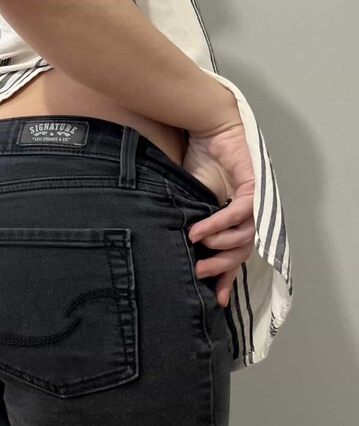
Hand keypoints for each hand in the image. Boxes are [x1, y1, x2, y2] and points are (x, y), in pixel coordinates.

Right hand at [182, 118, 255, 307]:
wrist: (207, 126)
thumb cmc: (199, 158)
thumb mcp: (190, 197)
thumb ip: (188, 218)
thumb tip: (171, 244)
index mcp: (235, 219)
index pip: (236, 255)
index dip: (226, 277)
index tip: (214, 299)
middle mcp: (251, 213)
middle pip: (244, 251)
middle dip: (222, 265)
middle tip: (200, 271)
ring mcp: (255, 201)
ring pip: (246, 235)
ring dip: (220, 244)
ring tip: (197, 246)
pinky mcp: (253, 186)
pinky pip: (241, 212)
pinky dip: (221, 223)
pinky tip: (202, 230)